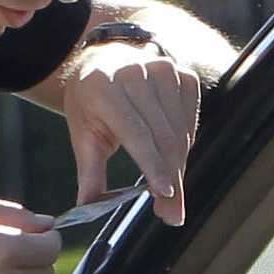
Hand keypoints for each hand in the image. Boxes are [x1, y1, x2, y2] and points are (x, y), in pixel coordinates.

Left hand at [60, 37, 203, 225]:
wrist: (106, 59)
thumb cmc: (92, 100)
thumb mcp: (82, 131)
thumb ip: (89, 171)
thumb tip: (87, 208)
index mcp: (105, 87)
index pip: (135, 131)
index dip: (152, 164)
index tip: (164, 193)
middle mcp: (137, 73)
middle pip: (163, 136)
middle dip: (170, 178)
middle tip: (172, 213)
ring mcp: (164, 70)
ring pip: (180, 132)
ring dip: (179, 167)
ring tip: (171, 193)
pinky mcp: (183, 74)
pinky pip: (191, 120)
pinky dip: (186, 145)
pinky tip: (174, 158)